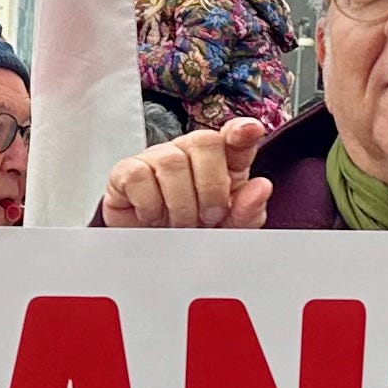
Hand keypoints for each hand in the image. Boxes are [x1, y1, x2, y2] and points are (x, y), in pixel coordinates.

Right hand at [102, 119, 271, 229]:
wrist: (151, 256)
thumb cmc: (193, 234)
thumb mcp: (227, 229)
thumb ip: (247, 211)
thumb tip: (262, 187)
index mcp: (222, 161)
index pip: (235, 135)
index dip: (242, 131)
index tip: (253, 131)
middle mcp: (189, 153)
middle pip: (204, 141)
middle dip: (211, 186)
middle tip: (209, 217)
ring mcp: (156, 159)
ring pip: (171, 161)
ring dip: (180, 203)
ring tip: (181, 225)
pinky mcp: (126, 172)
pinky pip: (138, 175)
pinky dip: (149, 204)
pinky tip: (153, 218)